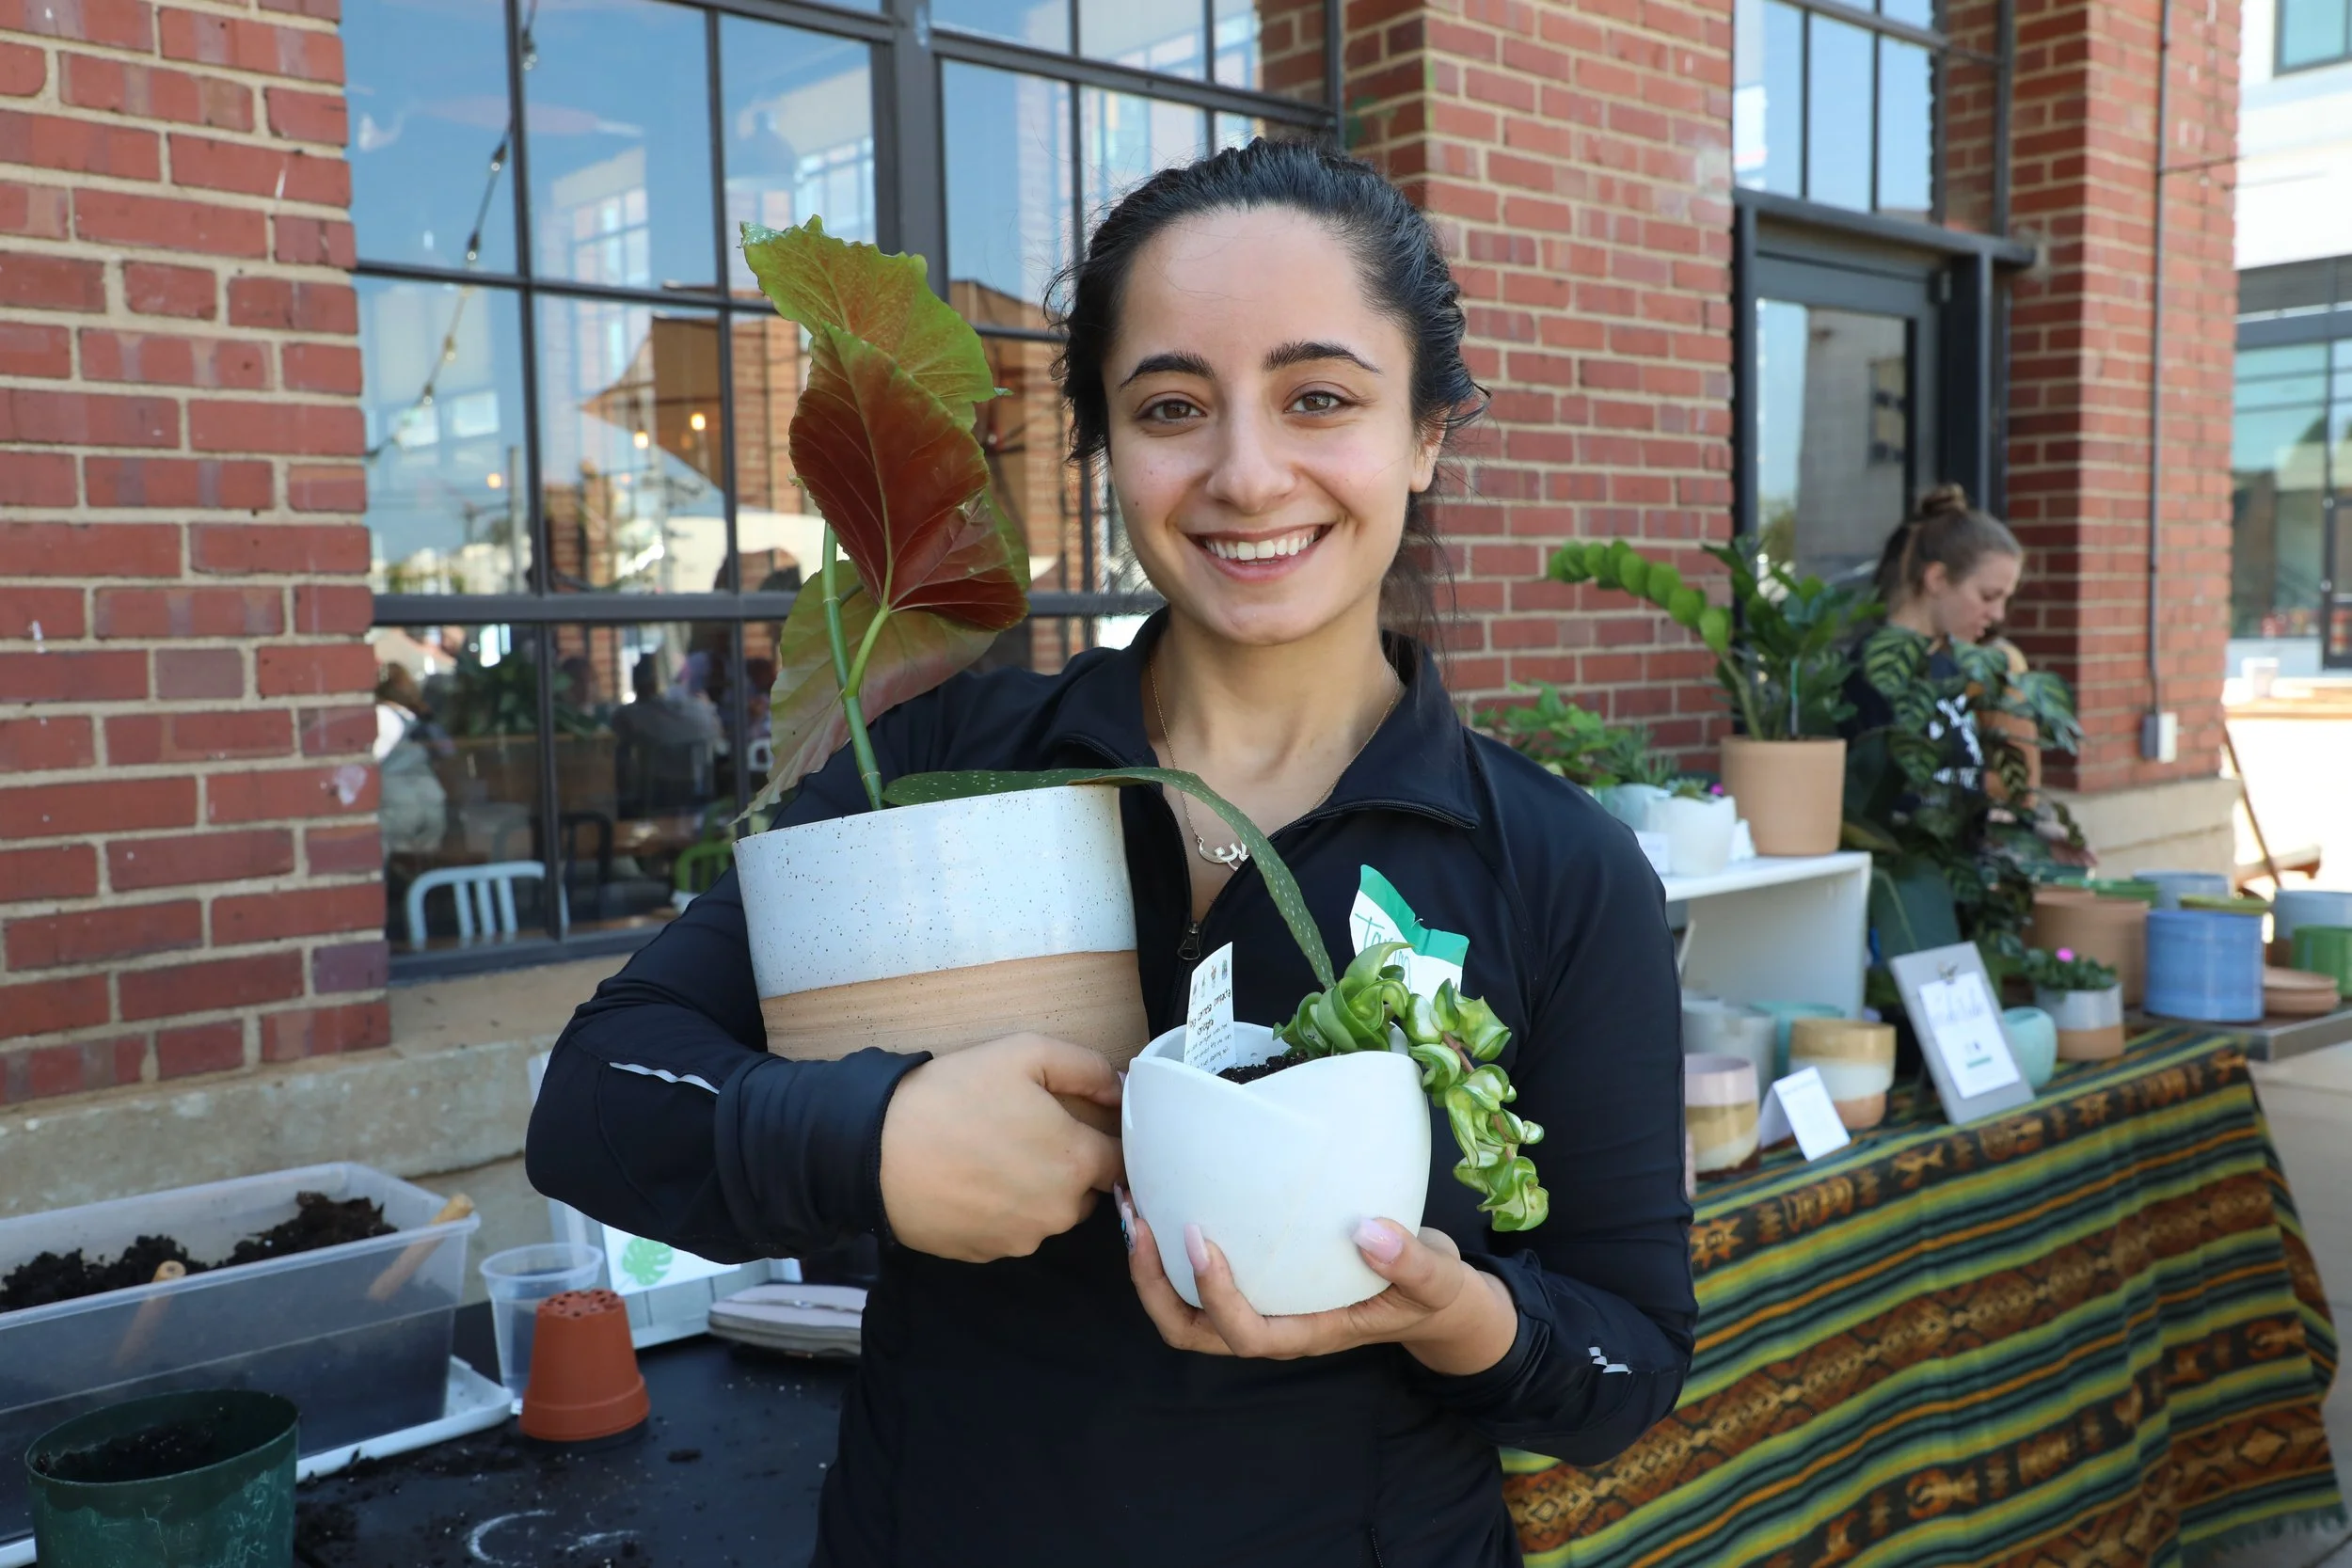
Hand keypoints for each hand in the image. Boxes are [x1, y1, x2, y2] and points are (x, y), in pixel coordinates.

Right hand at [879, 1033, 1123, 1262]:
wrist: (874, 1151)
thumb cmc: (952, 1096)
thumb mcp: (1025, 1054)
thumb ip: (1088, 1069)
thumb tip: (1122, 1090)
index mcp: (1077, 1162)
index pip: (1122, 1160)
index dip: (1109, 1138)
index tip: (1085, 1123)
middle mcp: (1059, 1211)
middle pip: (1088, 1189)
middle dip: (1072, 1164)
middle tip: (1029, 1133)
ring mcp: (1023, 1240)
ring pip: (1050, 1212)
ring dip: (1039, 1190)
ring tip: (996, 1156)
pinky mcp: (987, 1255)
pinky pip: (1013, 1230)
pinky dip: (1004, 1210)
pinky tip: (974, 1182)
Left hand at [1121, 1190, 1517, 1372]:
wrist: (1434, 1297)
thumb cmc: (1432, 1293)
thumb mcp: (1436, 1281)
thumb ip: (1411, 1263)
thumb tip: (1372, 1232)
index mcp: (1306, 1333)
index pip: (1244, 1333)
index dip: (1213, 1293)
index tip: (1199, 1236)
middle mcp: (1272, 1322)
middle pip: (1189, 1329)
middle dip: (1152, 1283)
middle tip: (1138, 1221)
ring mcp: (1260, 1301)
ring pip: (1182, 1306)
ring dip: (1149, 1264)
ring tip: (1134, 1204)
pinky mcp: (1257, 1274)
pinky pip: (1198, 1273)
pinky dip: (1170, 1244)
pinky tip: (1166, 1193)